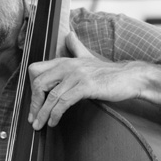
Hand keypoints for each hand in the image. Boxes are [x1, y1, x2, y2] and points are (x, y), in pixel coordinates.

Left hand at [28, 31, 143, 129]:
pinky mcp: (86, 86)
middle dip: (34, 104)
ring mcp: (77, 75)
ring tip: (40, 125)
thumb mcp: (88, 57)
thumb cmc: (109, 72)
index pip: (36, 70)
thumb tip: (69, 35)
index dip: (31, 88)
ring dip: (43, 113)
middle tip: (33, 118)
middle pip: (39, 84)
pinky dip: (55, 114)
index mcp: (65, 60)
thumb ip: (76, 48)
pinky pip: (64, 102)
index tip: (33, 103)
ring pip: (51, 96)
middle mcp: (68, 65)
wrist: (130, 77)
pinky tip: (53, 122)